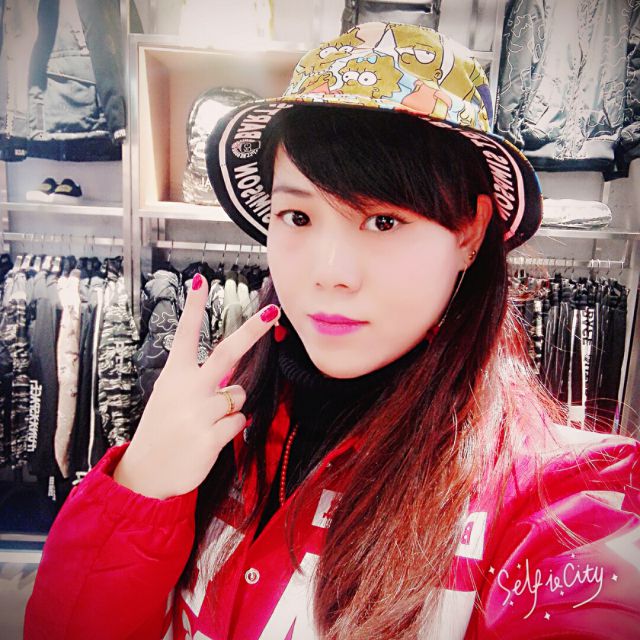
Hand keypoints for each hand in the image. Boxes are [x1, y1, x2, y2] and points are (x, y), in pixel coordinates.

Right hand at [113, 274, 279, 498]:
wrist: (146, 473)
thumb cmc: (162, 430)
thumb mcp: (170, 398)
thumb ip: (198, 381)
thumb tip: (235, 374)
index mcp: (173, 376)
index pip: (184, 334)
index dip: (193, 307)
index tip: (200, 280)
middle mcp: (187, 389)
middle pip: (226, 353)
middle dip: (252, 330)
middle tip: (272, 312)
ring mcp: (199, 412)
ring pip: (239, 395)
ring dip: (231, 406)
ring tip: (206, 422)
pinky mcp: (210, 436)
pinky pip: (240, 421)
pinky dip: (232, 427)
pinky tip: (210, 437)